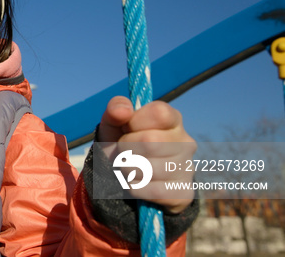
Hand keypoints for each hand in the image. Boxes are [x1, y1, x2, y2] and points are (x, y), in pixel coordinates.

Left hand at [97, 96, 196, 213]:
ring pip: (150, 168)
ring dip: (127, 169)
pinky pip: (153, 191)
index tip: (126, 127)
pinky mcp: (184, 192)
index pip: (159, 113)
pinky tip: (136, 181)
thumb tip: (123, 110)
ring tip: (128, 166)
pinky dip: (135, 187)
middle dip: (125, 147)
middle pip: (150, 141)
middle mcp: (186, 142)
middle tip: (123, 150)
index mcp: (173, 119)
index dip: (135, 121)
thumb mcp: (113, 122)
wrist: (124, 175)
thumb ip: (115, 108)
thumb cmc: (122, 141)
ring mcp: (188, 168)